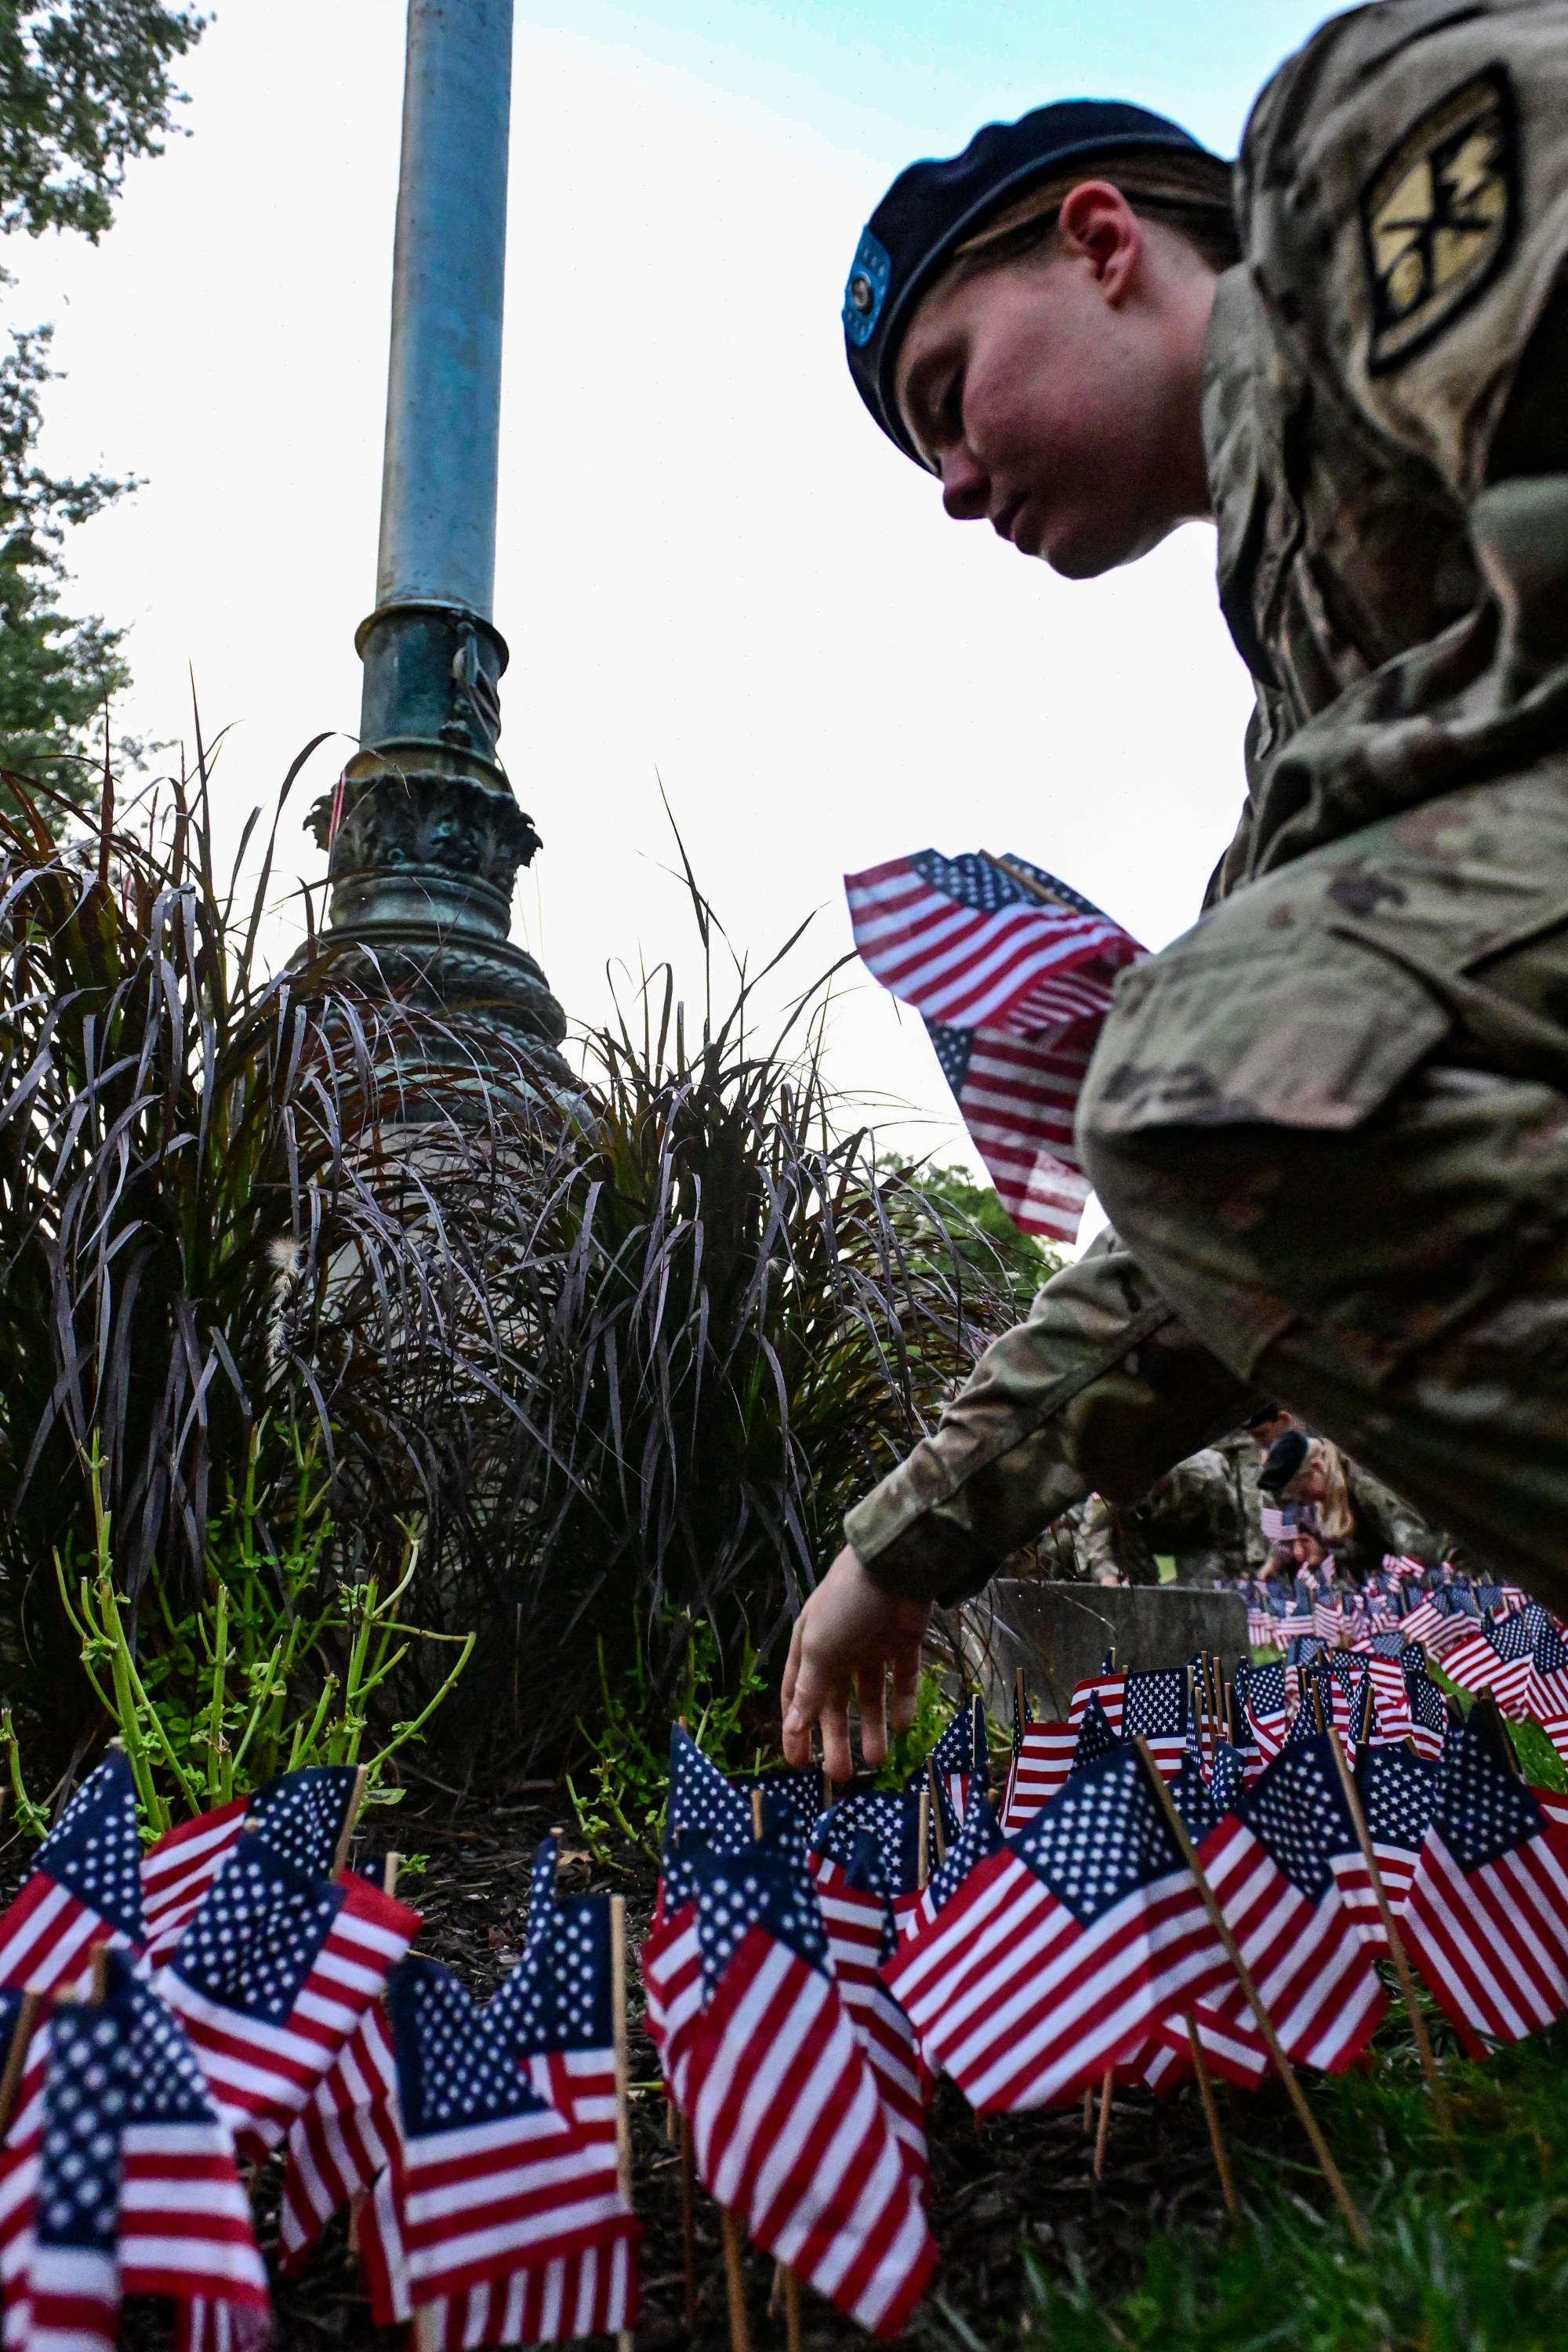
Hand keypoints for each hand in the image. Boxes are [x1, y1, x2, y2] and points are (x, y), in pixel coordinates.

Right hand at [780, 1544, 930, 1782]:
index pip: (797, 1695)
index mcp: (810, 1647)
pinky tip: (903, 1725)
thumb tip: (790, 1729)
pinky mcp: (903, 1642)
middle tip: (842, 1776)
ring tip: (878, 1759)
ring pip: (870, 1695)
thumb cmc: (846, 1606)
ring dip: (872, 1727)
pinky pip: (903, 1679)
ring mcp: (872, 1646)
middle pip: (836, 1703)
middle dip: (837, 1738)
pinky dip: (903, 1702)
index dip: (796, 1728)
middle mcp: (839, 1649)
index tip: (798, 1764)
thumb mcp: (819, 1650)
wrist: (894, 1567)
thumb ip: (808, 1691)